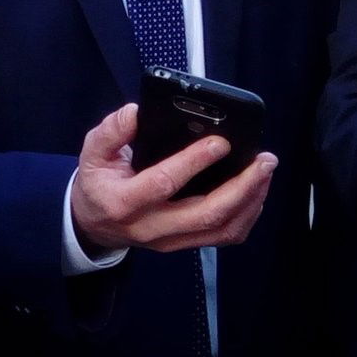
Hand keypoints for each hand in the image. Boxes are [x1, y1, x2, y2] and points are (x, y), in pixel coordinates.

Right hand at [70, 103, 276, 255]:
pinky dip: (247, 214)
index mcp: (124, 202)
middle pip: (206, 214)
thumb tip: (137, 112)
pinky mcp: (186, 245)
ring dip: (251, 201)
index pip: (164, 183)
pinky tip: (255, 191)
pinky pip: (225, 236)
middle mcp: (151, 227)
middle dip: (242, 186)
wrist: (93, 225)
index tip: (221, 141)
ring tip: (264, 172)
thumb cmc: (98, 183)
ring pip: (222, 229)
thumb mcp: (91, 152)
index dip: (194, 162)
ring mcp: (171, 241)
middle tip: (264, 160)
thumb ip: (111, 131)